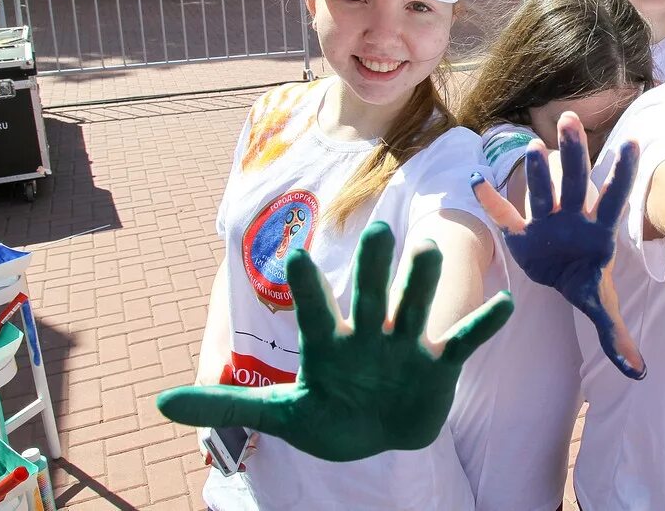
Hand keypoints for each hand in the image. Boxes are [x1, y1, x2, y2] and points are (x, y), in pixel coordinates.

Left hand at [157, 222, 513, 461]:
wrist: (380, 433)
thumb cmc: (331, 417)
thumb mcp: (281, 416)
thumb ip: (226, 408)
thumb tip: (159, 405)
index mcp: (329, 344)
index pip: (314, 311)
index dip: (306, 286)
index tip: (292, 252)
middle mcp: (368, 335)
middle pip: (369, 296)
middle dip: (372, 269)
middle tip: (377, 230)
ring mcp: (405, 346)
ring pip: (414, 308)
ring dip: (421, 283)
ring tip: (428, 250)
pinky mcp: (439, 365)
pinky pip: (463, 340)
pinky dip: (483, 324)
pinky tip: (506, 304)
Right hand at [473, 112, 645, 378]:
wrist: (559, 272)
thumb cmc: (587, 280)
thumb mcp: (601, 305)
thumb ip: (615, 333)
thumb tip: (638, 373)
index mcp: (598, 230)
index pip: (615, 197)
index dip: (623, 173)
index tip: (633, 143)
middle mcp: (573, 214)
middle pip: (576, 181)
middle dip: (573, 154)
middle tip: (570, 121)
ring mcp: (545, 218)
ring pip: (542, 188)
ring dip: (537, 167)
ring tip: (532, 145)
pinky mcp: (519, 229)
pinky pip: (503, 214)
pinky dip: (490, 200)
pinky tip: (477, 180)